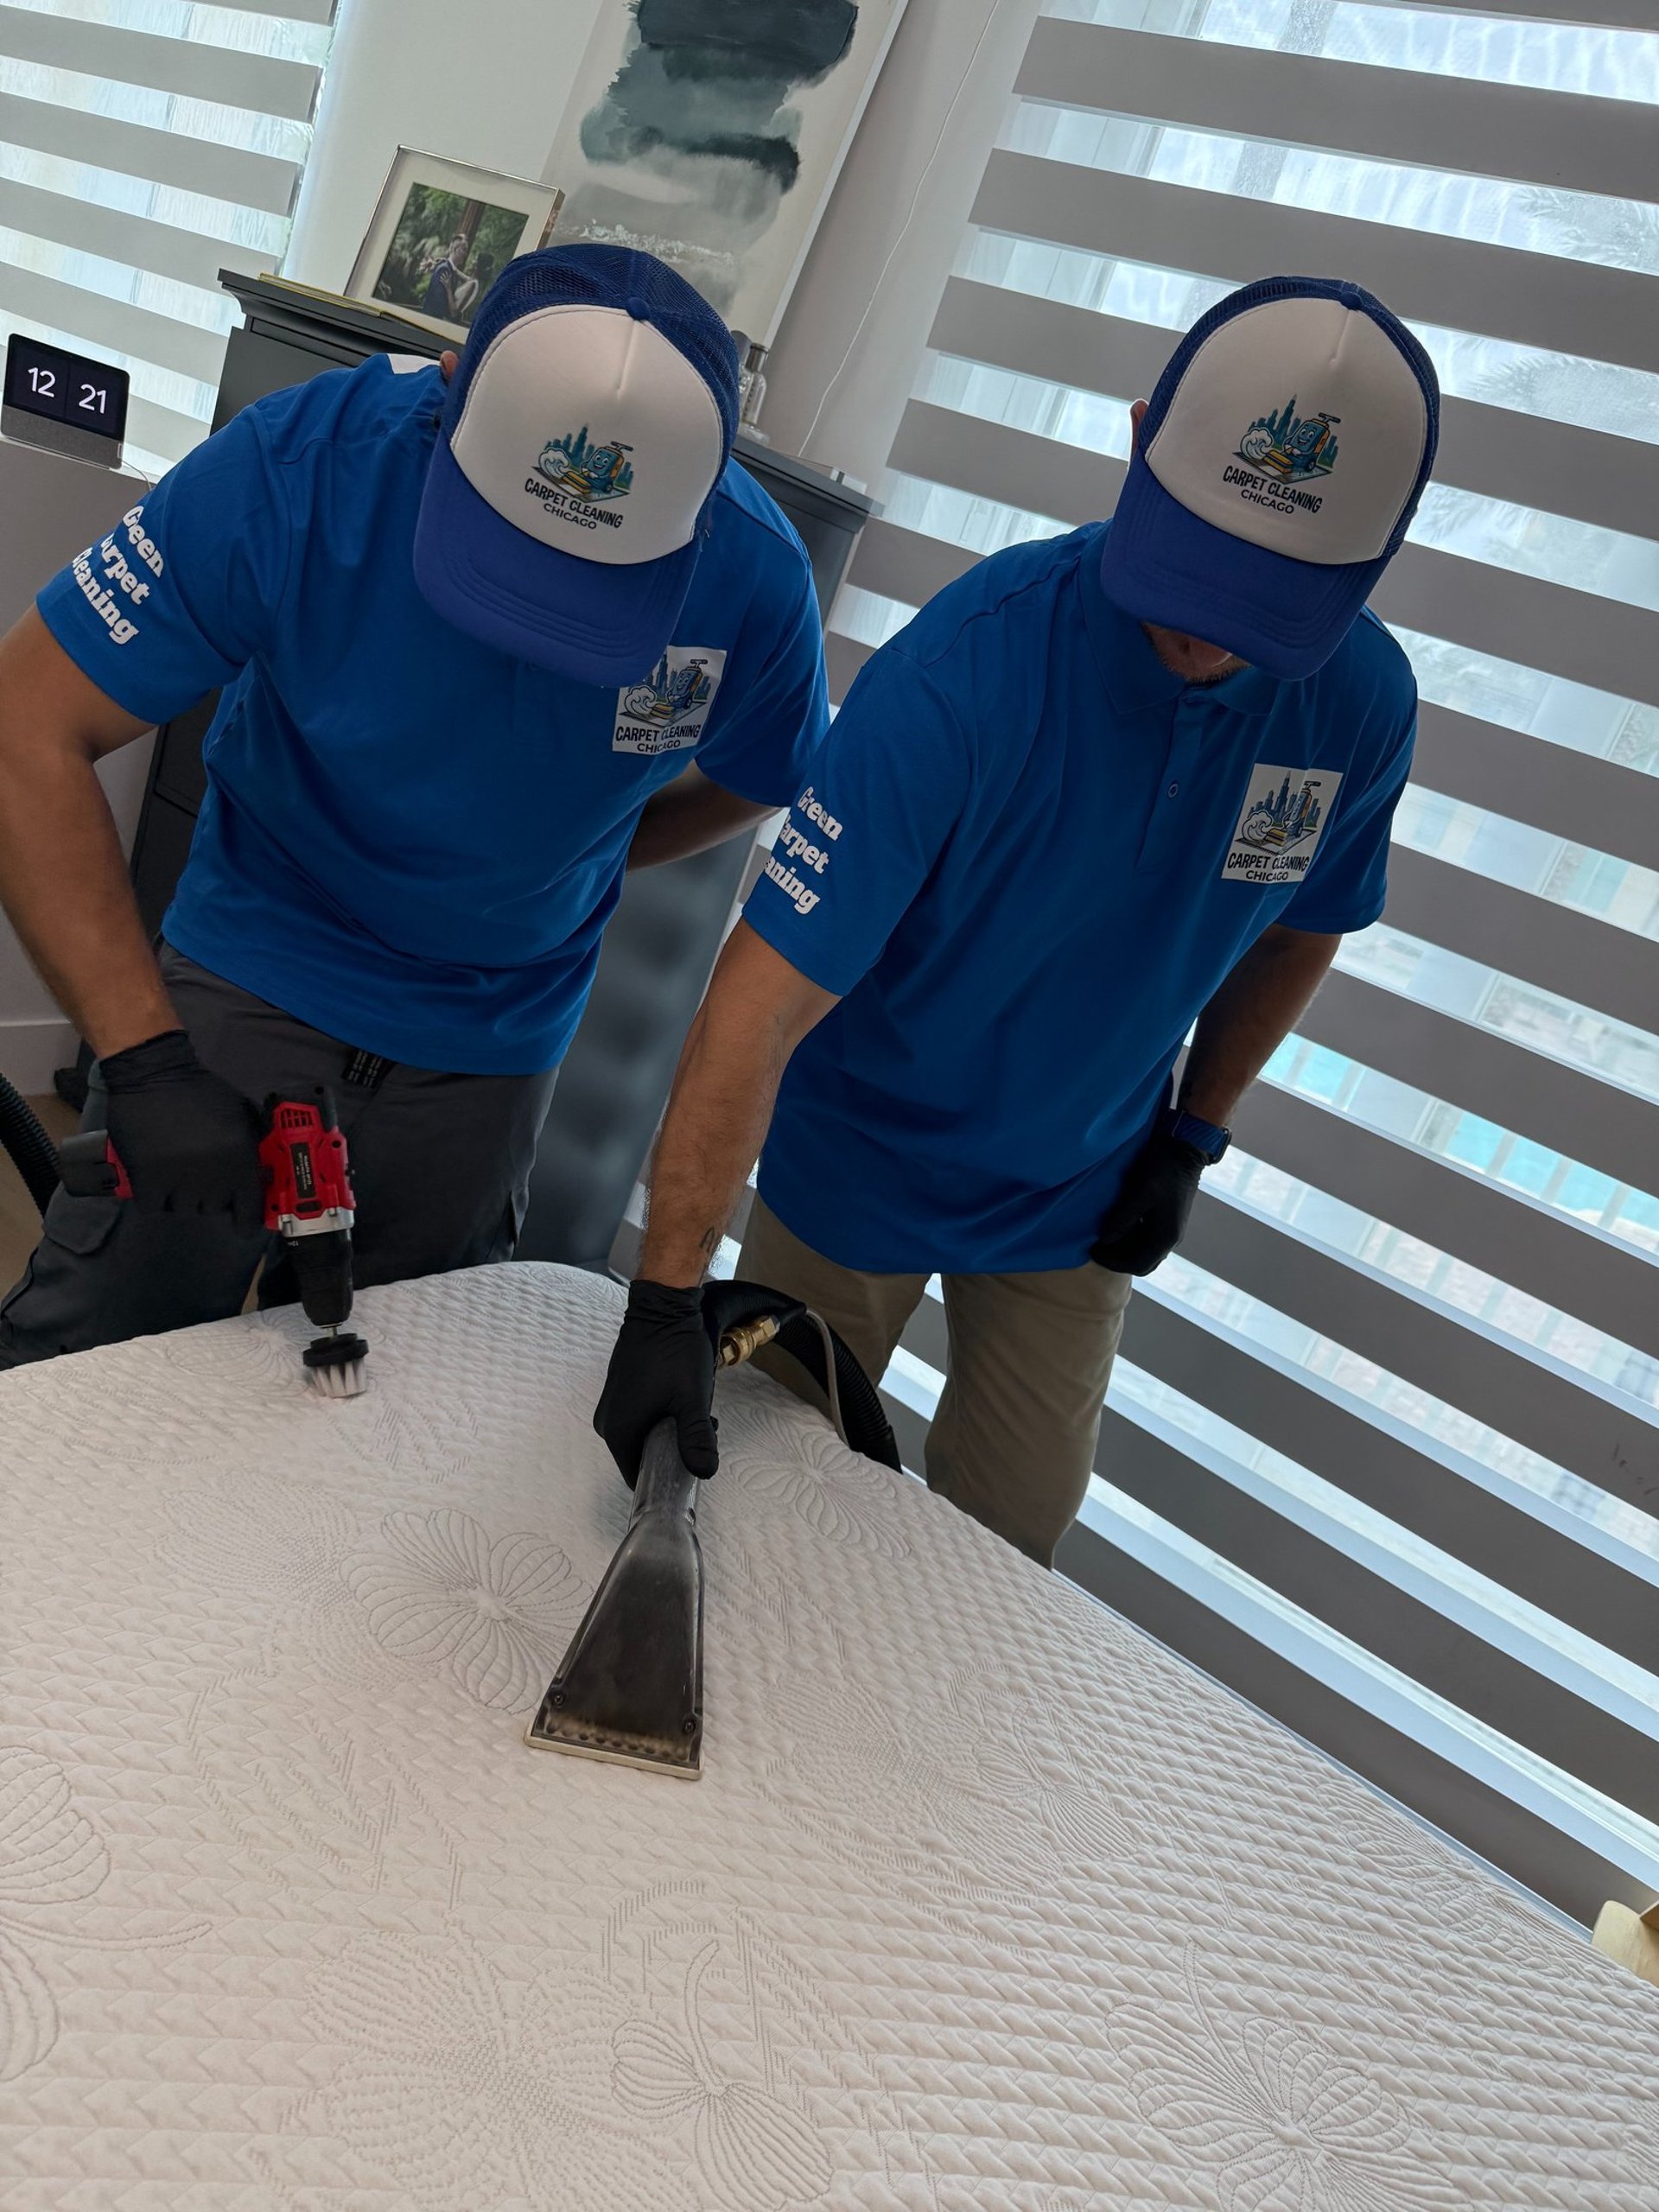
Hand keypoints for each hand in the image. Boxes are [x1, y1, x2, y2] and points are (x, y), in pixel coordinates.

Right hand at [97, 1029, 264, 1231]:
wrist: (154, 1074)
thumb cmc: (200, 1091)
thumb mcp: (241, 1113)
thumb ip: (254, 1143)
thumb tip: (263, 1173)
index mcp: (240, 1159)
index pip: (249, 1210)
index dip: (246, 1221)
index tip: (242, 1224)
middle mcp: (213, 1175)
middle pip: (213, 1209)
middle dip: (209, 1196)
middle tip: (199, 1177)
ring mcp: (178, 1179)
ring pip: (183, 1210)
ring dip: (179, 1197)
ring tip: (175, 1175)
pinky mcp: (145, 1179)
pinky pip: (152, 1207)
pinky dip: (153, 1198)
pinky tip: (154, 1181)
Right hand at [594, 1279, 718, 1485]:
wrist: (661, 1308)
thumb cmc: (674, 1352)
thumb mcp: (692, 1399)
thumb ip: (696, 1438)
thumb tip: (704, 1472)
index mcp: (619, 1432)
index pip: (638, 1477)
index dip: (665, 1479)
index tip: (691, 1467)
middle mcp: (608, 1423)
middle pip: (641, 1456)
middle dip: (673, 1451)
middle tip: (701, 1431)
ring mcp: (612, 1406)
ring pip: (643, 1436)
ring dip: (670, 1432)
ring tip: (695, 1412)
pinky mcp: (619, 1392)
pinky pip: (639, 1418)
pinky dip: (660, 1417)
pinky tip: (681, 1400)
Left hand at [1090, 1126, 1207, 1275]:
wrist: (1183, 1150)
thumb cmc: (1162, 1169)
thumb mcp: (1139, 1193)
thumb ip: (1122, 1219)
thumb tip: (1105, 1240)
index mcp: (1165, 1236)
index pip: (1137, 1265)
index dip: (1112, 1262)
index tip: (1092, 1250)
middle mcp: (1170, 1238)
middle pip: (1141, 1262)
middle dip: (1117, 1258)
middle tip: (1095, 1246)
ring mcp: (1169, 1228)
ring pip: (1143, 1251)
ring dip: (1123, 1248)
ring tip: (1101, 1237)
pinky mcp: (1166, 1219)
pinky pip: (1146, 1238)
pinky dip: (1129, 1238)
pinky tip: (1115, 1226)